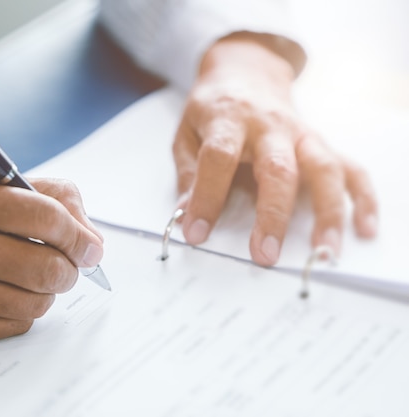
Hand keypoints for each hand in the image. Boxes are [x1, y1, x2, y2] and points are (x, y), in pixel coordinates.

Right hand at [0, 172, 103, 341]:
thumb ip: (44, 197)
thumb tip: (91, 236)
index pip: (48, 219)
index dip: (80, 235)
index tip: (90, 245)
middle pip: (48, 269)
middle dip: (71, 268)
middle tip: (69, 263)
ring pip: (37, 303)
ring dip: (48, 291)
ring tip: (34, 275)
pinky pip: (15, 326)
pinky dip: (24, 310)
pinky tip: (9, 291)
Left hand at [173, 34, 377, 265]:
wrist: (246, 70)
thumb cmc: (213, 108)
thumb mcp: (186, 133)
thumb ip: (188, 173)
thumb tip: (186, 215)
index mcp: (228, 120)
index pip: (218, 158)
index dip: (207, 197)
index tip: (197, 232)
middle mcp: (269, 125)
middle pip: (278, 168)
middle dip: (274, 214)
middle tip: (265, 254)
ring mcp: (300, 133)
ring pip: (323, 168)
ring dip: (328, 211)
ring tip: (324, 250)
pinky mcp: (320, 141)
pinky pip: (349, 168)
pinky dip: (361, 197)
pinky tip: (362, 227)